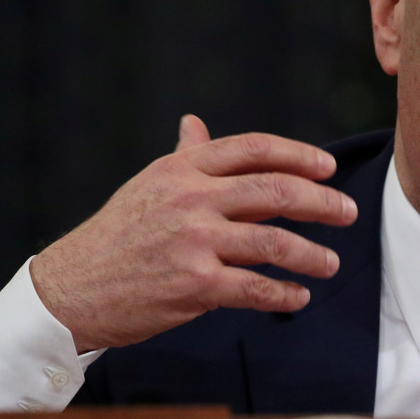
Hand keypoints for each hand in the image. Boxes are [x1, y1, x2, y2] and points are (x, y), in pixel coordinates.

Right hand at [29, 115, 356, 352]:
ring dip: (311, 254)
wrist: (71, 289)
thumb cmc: (117, 234)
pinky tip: (299, 296)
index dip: (299, 155)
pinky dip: (284, 293)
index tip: (328, 168)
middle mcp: (192, 200)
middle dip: (322, 202)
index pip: (255, 149)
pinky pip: (255, 287)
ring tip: (331, 263)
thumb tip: (194, 122)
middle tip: (348, 212)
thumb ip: (183, 156)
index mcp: (184, 170)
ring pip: (274, 242)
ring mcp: (194, 242)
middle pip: (276, 191)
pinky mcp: (195, 285)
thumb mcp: (149, 185)